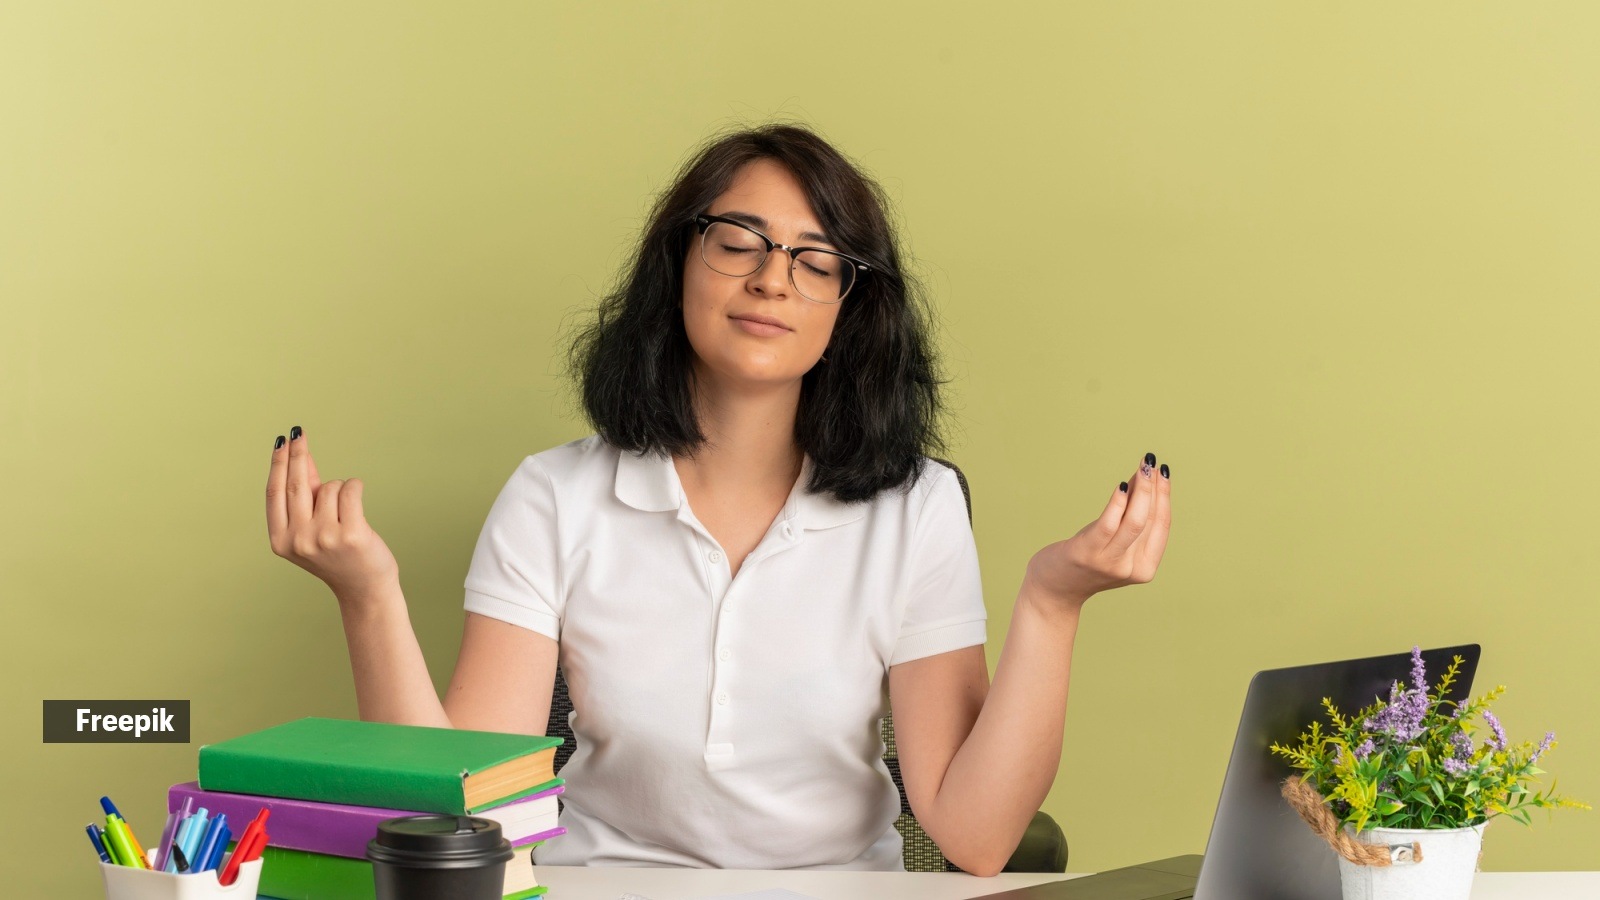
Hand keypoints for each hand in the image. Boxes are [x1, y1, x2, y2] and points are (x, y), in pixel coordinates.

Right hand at [265, 426, 398, 603]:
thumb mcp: (310, 527)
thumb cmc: (337, 553)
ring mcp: (323, 537)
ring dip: (339, 488)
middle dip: (298, 454)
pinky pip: (351, 489)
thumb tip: (299, 454)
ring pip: (329, 487)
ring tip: (345, 512)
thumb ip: (303, 495)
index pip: (274, 492)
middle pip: (296, 484)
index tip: (282, 440)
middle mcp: (298, 540)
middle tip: (299, 433)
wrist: (364, 587)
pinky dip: (355, 487)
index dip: (278, 463)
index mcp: (280, 541)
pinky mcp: (351, 533)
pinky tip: (357, 503)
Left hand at [1024, 452, 1171, 608]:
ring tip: (1143, 467)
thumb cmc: (1087, 558)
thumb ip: (1130, 516)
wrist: (1055, 589)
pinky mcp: (1087, 554)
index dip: (1164, 496)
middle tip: (1151, 462)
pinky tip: (1122, 485)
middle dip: (1154, 488)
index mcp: (1145, 568)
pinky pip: (1108, 525)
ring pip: (1135, 522)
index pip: (1162, 525)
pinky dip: (1117, 503)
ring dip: (1141, 490)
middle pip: (1150, 520)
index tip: (1163, 471)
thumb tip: (1143, 477)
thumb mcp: (1115, 541)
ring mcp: (1110, 563)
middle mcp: (1131, 567)